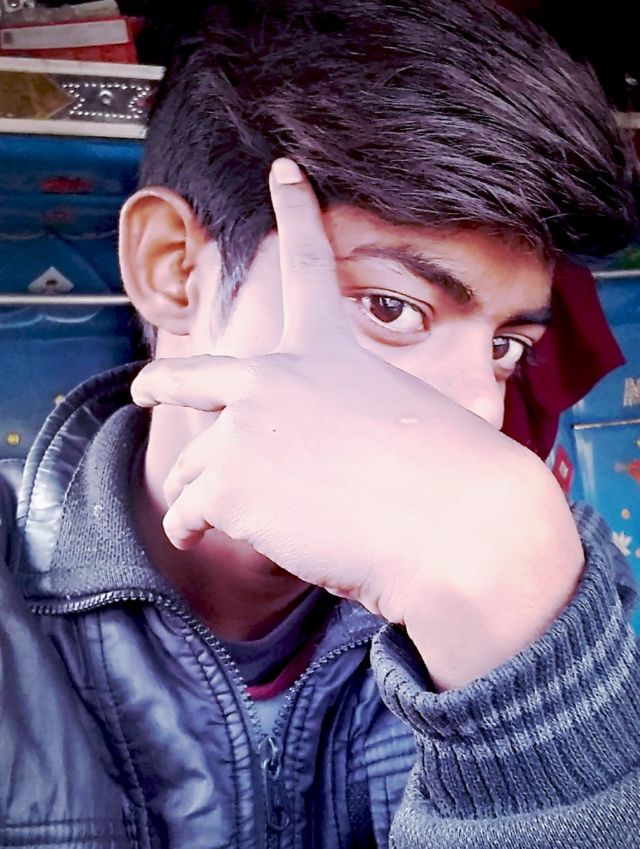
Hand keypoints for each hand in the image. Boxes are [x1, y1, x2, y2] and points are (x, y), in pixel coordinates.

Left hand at [132, 159, 582, 687]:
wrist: (457, 526)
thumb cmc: (452, 478)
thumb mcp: (407, 414)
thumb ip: (346, 413)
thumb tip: (320, 451)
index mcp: (328, 349)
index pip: (307, 263)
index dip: (296, 210)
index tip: (283, 170)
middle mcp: (275, 376)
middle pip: (194, 376)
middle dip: (164, 383)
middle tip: (149, 389)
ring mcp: (245, 427)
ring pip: (196, 465)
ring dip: (208, 492)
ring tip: (219, 518)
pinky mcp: (229, 485)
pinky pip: (186, 511)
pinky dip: (191, 528)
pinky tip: (199, 536)